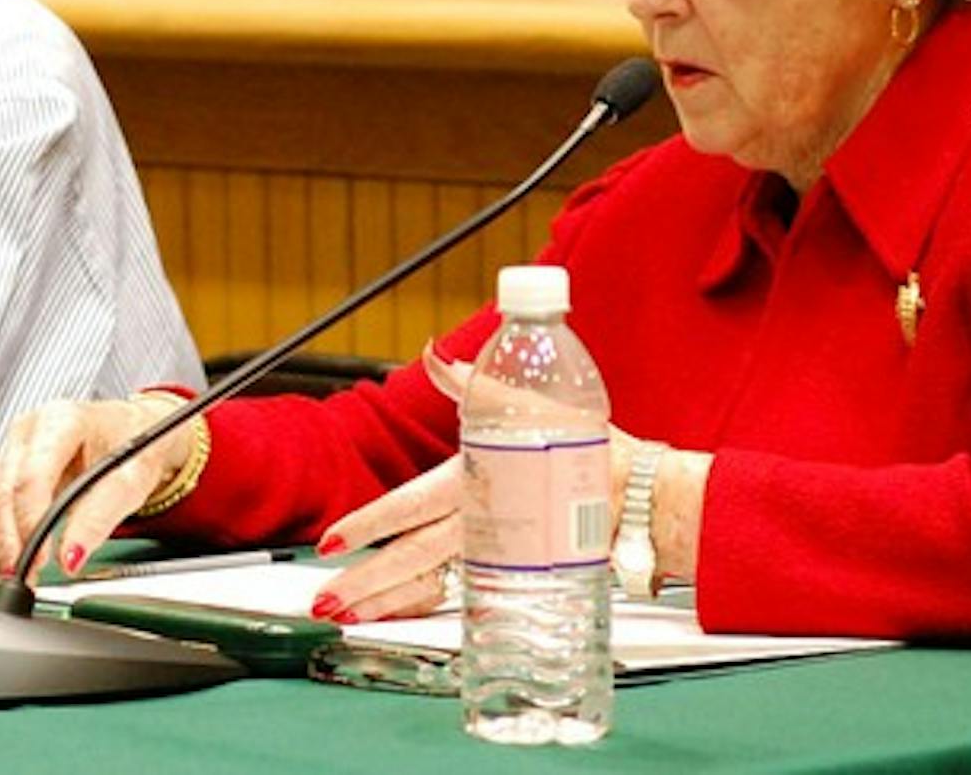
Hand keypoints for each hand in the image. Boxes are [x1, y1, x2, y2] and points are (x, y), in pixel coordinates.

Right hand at [0, 393, 191, 578]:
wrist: (133, 431)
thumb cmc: (133, 445)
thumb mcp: (130, 481)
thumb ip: (99, 518)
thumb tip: (72, 557)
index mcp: (60, 420)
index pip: (32, 475)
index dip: (30, 521)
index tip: (39, 559)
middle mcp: (29, 430)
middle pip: (4, 491)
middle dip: (9, 540)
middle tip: (23, 577)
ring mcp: (13, 448)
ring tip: (12, 577)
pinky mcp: (7, 469)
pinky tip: (5, 561)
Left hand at [309, 343, 704, 622]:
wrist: (644, 497)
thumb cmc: (588, 447)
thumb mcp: (527, 405)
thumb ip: (472, 385)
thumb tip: (433, 354)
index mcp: (475, 482)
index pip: (409, 507)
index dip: (368, 524)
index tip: (332, 542)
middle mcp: (480, 523)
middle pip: (413, 561)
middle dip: (366, 584)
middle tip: (325, 604)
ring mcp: (496, 553)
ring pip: (432, 587)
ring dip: (388, 603)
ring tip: (349, 615)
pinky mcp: (513, 570)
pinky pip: (460, 595)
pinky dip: (426, 608)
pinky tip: (396, 615)